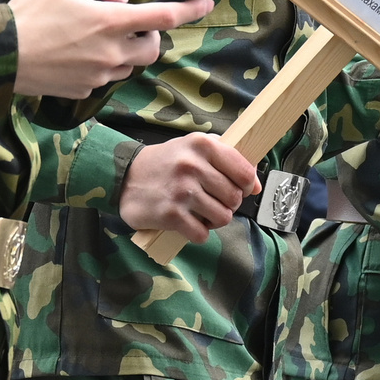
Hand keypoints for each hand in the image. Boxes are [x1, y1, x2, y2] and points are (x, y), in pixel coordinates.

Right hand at [8, 0, 216, 99]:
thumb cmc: (29, 13)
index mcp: (110, 22)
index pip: (163, 16)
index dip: (190, 9)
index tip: (208, 1)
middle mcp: (111, 52)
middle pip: (152, 47)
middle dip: (150, 33)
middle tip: (127, 20)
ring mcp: (98, 75)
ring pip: (129, 63)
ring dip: (124, 48)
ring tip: (90, 34)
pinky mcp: (84, 91)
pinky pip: (105, 76)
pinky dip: (101, 62)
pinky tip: (73, 53)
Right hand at [119, 133, 259, 239]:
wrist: (124, 177)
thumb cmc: (166, 163)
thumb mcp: (193, 146)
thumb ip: (226, 158)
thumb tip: (255, 184)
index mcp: (202, 145)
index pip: (244, 172)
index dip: (247, 186)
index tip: (240, 189)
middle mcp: (192, 166)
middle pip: (234, 198)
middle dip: (228, 204)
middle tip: (214, 201)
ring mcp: (182, 192)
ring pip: (223, 217)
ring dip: (215, 219)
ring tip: (201, 212)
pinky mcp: (171, 215)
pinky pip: (202, 233)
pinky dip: (198, 232)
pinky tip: (189, 222)